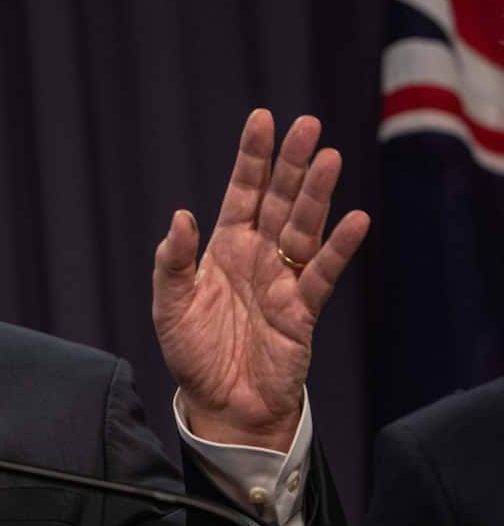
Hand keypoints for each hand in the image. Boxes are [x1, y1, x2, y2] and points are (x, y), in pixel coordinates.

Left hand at [151, 109, 369, 451]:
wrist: (222, 405)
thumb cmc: (193, 355)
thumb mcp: (169, 308)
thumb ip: (172, 263)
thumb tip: (180, 217)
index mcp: (223, 249)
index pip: (241, 194)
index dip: (252, 159)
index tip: (262, 119)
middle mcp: (257, 256)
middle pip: (278, 201)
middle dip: (290, 163)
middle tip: (306, 124)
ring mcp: (283, 280)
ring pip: (303, 228)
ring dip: (316, 195)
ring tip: (328, 158)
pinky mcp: (302, 310)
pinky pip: (322, 274)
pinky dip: (338, 249)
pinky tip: (355, 220)